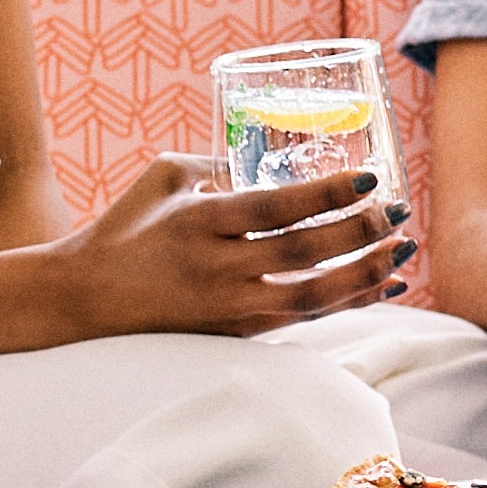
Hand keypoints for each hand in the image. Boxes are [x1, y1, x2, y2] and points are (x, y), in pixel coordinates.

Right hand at [51, 154, 411, 339]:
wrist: (81, 301)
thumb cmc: (122, 229)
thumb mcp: (162, 177)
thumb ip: (216, 162)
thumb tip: (264, 154)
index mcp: (198, 222)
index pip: (275, 209)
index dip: (327, 197)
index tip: (370, 181)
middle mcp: (215, 268)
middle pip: (304, 255)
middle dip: (361, 234)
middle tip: (402, 213)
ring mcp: (226, 308)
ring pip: (311, 297)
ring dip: (365, 275)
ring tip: (404, 252)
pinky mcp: (233, 334)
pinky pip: (302, 320)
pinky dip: (347, 303)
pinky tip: (381, 285)